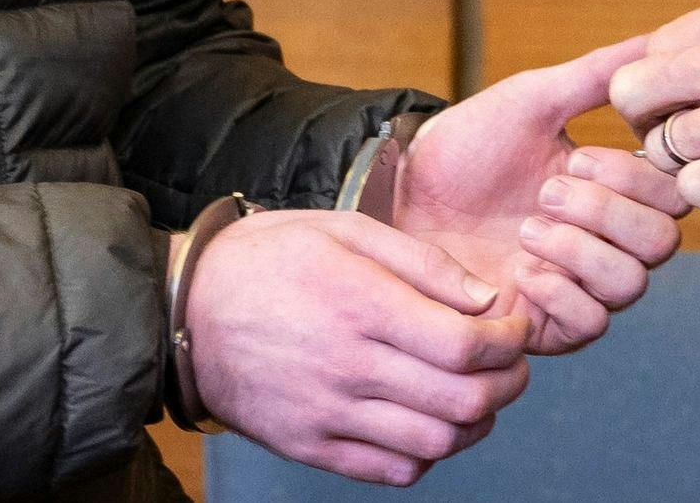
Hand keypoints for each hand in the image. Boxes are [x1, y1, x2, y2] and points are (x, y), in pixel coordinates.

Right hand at [183, 207, 531, 487]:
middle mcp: (348, 366)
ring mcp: (327, 413)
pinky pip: (391, 471)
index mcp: (362, 304)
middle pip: (462, 400)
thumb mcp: (344, 229)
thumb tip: (487, 299)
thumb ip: (422, 263)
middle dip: (507, 384)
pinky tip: (426, 422)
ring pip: (435, 444)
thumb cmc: (270, 258)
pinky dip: (427, 455)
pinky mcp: (309, 446)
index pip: (467, 345)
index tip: (514, 329)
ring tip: (475, 395)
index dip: (511, 342)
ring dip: (474, 424)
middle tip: (510, 365)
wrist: (185, 309)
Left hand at [401, 40, 692, 352]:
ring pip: (629, 286)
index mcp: (613, 189)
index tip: (577, 156)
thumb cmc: (467, 145)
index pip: (672, 195)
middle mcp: (605, 240)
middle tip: (548, 190)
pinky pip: (588, 325)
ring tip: (527, 228)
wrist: (402, 191)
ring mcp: (577, 285)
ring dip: (581, 250)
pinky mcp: (544, 325)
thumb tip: (656, 37)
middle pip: (660, 244)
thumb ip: (596, 76)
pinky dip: (562, 293)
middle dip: (607, 212)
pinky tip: (522, 267)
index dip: (634, 177)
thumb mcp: (532, 100)